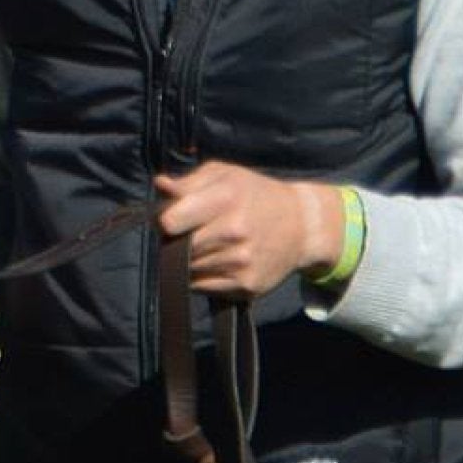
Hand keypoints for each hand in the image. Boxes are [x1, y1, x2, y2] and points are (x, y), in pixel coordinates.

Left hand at [154, 162, 343, 298]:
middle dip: (175, 241)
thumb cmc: (254, 194)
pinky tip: (217, 259)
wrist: (301, 226)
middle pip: (178, 247)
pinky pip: (203, 287)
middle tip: (189, 231)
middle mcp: (234, 232)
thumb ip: (188, 183)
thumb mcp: (223, 175)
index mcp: (225, 199)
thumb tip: (160, 185)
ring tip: (207, 243)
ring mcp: (241, 262)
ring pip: (188, 269)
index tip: (172, 217)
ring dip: (189, 259)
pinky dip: (201, 276)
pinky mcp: (247, 286)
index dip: (165, 220)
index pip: (170, 222)